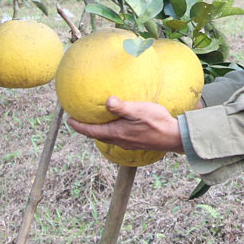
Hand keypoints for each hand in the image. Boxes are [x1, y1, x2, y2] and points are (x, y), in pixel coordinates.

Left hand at [66, 97, 182, 152]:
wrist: (174, 136)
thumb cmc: (157, 122)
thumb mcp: (139, 111)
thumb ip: (122, 107)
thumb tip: (107, 101)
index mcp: (116, 133)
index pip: (91, 131)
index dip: (79, 126)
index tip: (69, 120)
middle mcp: (120, 140)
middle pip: (97, 135)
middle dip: (86, 129)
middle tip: (79, 121)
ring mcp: (128, 142)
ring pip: (107, 137)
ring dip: (98, 130)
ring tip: (96, 121)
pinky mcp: (136, 142)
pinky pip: (117, 137)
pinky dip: (110, 131)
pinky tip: (117, 124)